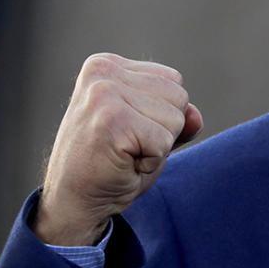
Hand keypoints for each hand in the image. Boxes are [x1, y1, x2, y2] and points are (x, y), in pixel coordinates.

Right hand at [33, 53, 202, 245]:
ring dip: (158, 146)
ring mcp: (104, 94)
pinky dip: (151, 161)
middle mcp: (102, 72)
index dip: (161, 115)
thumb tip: (195, 116)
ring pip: (176, 118)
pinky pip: (164, 142)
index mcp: (106, 65)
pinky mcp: (111, 121)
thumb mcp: (148, 132)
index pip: (173, 80)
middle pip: (179, 96)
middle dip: (163, 129)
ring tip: (123, 153)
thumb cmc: (110, 165)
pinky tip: (122, 164)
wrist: (72, 202)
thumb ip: (175, 117)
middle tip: (125, 146)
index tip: (125, 131)